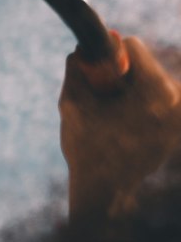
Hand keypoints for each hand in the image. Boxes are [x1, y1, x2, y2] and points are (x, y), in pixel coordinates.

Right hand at [59, 36, 180, 219]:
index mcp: (157, 91)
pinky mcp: (176, 131)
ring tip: (113, 123)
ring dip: (129, 95)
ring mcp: (179, 118)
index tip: (97, 80)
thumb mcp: (72, 104)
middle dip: (120, 78)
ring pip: (149, 86)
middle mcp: (177, 101)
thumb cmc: (87, 149)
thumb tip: (83, 49)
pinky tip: (125, 133)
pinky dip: (138, 111)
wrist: (106, 195)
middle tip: (103, 104)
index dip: (107, 59)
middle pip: (145, 67)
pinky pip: (156, 106)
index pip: (132, 47)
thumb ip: (78, 70)